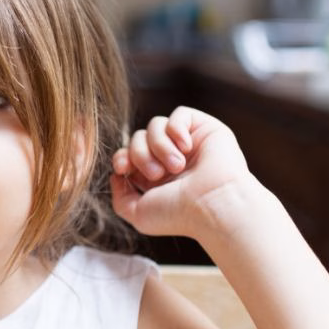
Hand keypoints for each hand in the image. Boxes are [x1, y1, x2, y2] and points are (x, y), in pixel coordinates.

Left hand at [109, 107, 253, 239]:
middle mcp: (172, 158)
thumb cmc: (179, 214)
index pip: (129, 154)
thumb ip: (120, 197)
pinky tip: (186, 148)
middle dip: (140, 154)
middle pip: (138, 137)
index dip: (121, 157)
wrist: (212, 205)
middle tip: (157, 174)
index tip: (123, 168)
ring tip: (176, 166)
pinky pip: (179, 114)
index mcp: (157, 177)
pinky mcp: (205, 128)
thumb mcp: (138, 214)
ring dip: (159, 146)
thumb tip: (116, 175)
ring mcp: (188, 142)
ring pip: (155, 124)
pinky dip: (176, 129)